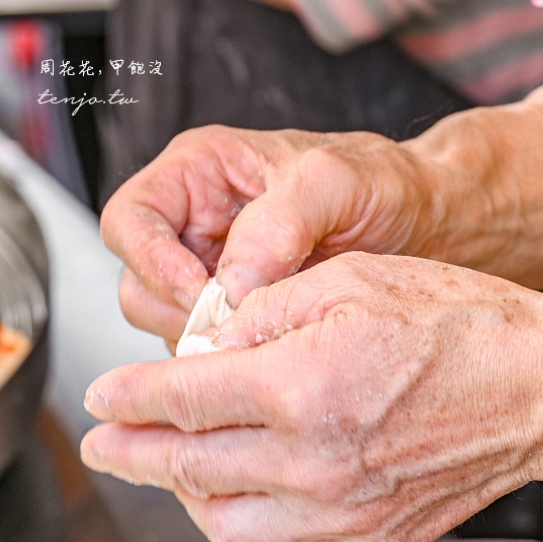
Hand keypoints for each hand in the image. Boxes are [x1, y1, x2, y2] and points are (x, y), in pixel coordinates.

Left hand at [81, 252, 542, 541]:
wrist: (538, 390)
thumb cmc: (455, 324)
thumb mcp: (346, 281)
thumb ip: (259, 313)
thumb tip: (203, 343)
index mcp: (302, 385)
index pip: (182, 398)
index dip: (127, 398)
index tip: (97, 398)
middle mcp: (314, 458)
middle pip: (186, 465)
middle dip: (129, 452)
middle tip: (99, 446)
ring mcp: (340, 507)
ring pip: (221, 519)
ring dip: (177, 492)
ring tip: (159, 465)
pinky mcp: (366, 536)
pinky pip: (275, 537)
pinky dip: (237, 514)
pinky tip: (230, 487)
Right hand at [103, 126, 440, 346]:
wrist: (427, 225)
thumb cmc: (383, 185)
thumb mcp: (338, 183)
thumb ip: (277, 225)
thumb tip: (229, 284)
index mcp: (197, 172)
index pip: (129, 219)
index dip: (151, 262)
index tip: (200, 295)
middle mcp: (190, 222)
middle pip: (137, 281)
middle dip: (180, 312)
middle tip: (238, 326)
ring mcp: (204, 271)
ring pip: (162, 322)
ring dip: (205, 339)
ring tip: (266, 331)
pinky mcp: (225, 312)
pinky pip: (200, 345)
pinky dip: (227, 355)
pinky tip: (272, 344)